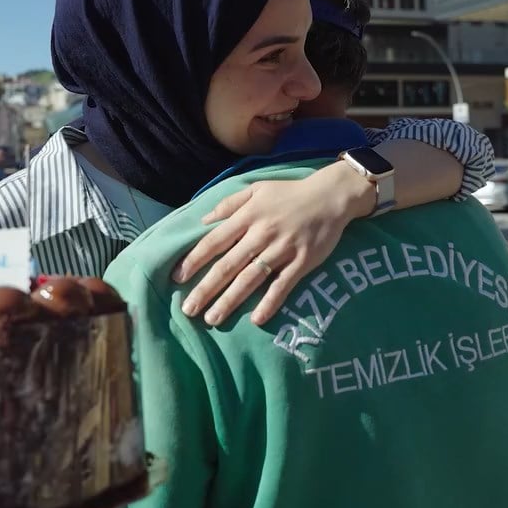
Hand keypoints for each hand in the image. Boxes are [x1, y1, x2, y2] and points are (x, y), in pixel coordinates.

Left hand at [173, 163, 375, 325]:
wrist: (331, 195)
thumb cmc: (290, 193)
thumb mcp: (256, 188)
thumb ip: (229, 204)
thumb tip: (203, 221)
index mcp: (247, 216)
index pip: (214, 241)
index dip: (194, 260)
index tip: (177, 278)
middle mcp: (261, 234)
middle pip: (228, 265)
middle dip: (206, 289)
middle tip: (188, 310)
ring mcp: (282, 249)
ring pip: (251, 279)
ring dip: (230, 301)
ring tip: (212, 319)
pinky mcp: (303, 261)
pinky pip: (284, 285)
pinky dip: (270, 302)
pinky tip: (256, 319)